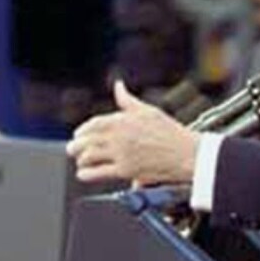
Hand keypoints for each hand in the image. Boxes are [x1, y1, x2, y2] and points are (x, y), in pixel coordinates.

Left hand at [66, 81, 198, 184]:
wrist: (186, 153)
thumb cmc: (171, 133)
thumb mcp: (148, 110)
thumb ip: (128, 100)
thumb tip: (118, 86)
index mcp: (123, 120)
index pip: (94, 124)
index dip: (83, 130)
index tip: (79, 134)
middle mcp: (119, 136)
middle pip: (86, 140)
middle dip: (76, 145)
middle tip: (73, 149)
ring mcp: (121, 153)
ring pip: (89, 155)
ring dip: (80, 159)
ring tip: (80, 161)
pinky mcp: (125, 170)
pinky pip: (98, 172)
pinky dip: (86, 174)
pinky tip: (83, 173)